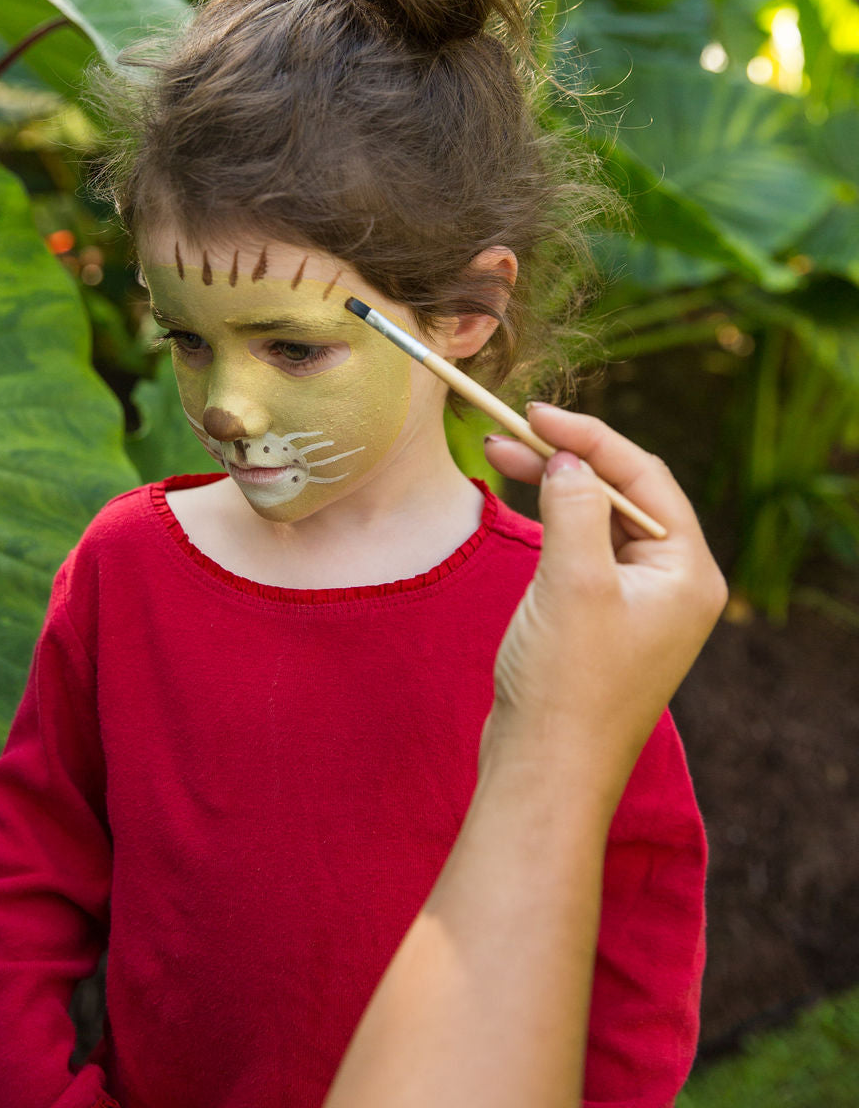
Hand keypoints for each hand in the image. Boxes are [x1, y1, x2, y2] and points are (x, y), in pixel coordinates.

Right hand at [480, 403, 726, 808]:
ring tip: (499, 456)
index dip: (590, 438)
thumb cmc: (567, 686)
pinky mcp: (603, 620)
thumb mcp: (573, 582)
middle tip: (507, 432)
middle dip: (567, 459)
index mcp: (689, 573)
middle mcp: (674, 585)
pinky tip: (520, 505)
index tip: (535, 415)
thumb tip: (568, 460)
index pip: (644, 477)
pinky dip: (551, 521)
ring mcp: (639, 604)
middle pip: (623, 493)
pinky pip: (583, 551)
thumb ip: (574, 507)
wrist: (544, 772)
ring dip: (554, 486)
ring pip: (598, 519)